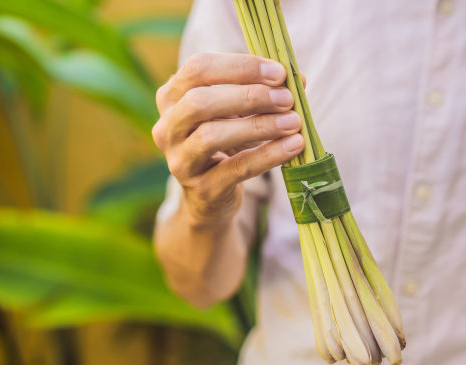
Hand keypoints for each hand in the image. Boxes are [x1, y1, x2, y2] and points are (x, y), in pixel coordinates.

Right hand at [152, 53, 304, 226]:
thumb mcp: (239, 112)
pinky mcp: (201, 189)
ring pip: (212, 136)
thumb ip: (263, 91)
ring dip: (258, 125)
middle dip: (249, 96)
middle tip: (287, 99)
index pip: (198, 68)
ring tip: (294, 122)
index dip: (240, 66)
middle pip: (199, 101)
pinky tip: (294, 145)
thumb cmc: (227, 142)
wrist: (211, 197)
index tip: (279, 73)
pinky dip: (268, 155)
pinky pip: (236, 168)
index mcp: (171, 97)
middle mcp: (167, 127)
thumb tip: (298, 78)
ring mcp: (180, 160)